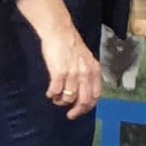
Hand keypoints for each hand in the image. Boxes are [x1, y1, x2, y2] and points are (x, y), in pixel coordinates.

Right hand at [14, 0, 100, 119]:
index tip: (79, 111)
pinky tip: (49, 93)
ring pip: (68, 97)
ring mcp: (73, 73)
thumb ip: (87, 74)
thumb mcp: (85, 59)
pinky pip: (56, 91)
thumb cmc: (71, 45)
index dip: (88, 107)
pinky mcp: (59, 72)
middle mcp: (86, 73)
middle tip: (69, 114)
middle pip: (84, 100)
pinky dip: (52, 95)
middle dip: (76, 110)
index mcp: (94, 70)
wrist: (59, 31)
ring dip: (61, 101)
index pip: (96, 95)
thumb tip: (82, 92)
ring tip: (56, 98)